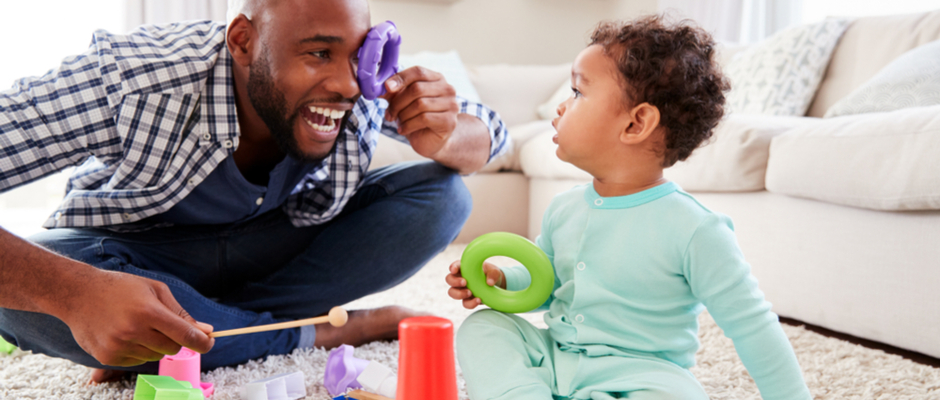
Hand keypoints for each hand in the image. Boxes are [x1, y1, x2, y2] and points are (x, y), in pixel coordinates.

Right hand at [57, 270, 214, 366]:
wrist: (77, 294)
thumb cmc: (121, 288)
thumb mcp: (155, 290)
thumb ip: (180, 313)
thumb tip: (206, 331)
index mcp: (148, 312)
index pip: (185, 336)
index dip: (203, 342)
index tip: (209, 342)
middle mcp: (133, 332)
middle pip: (172, 348)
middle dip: (176, 339)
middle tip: (163, 325)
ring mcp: (118, 347)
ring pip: (155, 356)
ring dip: (154, 344)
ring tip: (137, 325)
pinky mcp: (107, 357)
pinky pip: (137, 361)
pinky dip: (138, 350)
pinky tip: (124, 333)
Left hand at [381, 66, 459, 157]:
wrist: (430, 140)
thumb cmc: (416, 118)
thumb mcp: (402, 102)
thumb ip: (392, 92)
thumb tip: (377, 86)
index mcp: (436, 79)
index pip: (418, 72)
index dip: (401, 78)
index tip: (387, 87)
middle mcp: (447, 89)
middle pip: (417, 89)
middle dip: (398, 102)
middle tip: (389, 114)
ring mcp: (451, 105)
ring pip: (420, 104)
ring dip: (403, 115)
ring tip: (398, 122)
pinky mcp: (449, 121)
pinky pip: (424, 118)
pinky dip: (408, 125)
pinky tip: (403, 130)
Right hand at [445, 260, 503, 308]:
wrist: (496, 285)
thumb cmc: (491, 273)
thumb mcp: (494, 271)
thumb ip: (493, 274)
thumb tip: (489, 282)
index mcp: (464, 268)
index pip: (454, 266)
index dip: (452, 267)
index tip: (454, 270)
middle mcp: (460, 278)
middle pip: (449, 279)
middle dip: (454, 281)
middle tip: (465, 282)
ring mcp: (462, 289)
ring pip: (452, 292)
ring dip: (459, 294)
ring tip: (470, 293)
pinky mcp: (467, 299)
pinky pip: (465, 303)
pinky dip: (470, 303)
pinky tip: (478, 300)